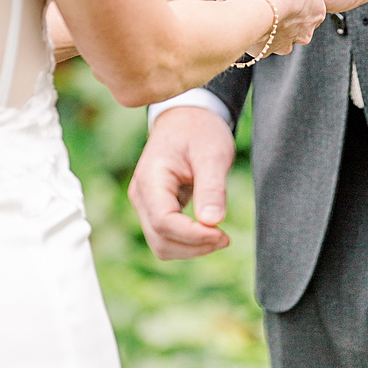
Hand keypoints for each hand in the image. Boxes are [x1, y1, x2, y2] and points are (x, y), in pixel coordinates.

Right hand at [128, 106, 235, 258]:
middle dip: (194, 246)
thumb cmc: (199, 131)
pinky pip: (167, 236)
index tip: (222, 233)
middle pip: (160, 240)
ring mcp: (146, 204)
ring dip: (191, 248)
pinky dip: (188, 242)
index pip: (164, 222)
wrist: (187, 119)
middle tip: (226, 237)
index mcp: (150, 180)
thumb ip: (212, 187)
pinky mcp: (156, 209)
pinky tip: (210, 232)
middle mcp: (141, 196)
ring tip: (220, 237)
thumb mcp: (212, 154)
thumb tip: (212, 222)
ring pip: (161, 244)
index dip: (193, 235)